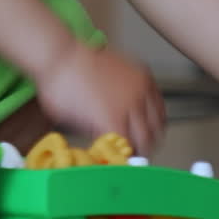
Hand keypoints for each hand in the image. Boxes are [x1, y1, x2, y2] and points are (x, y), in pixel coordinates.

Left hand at [35, 41, 165, 156]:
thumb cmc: (60, 87)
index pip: (129, 151)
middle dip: (141, 150)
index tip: (124, 163)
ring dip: (152, 134)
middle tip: (135, 154)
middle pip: (147, 139)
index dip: (126, 160)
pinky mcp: (143, 75)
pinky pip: (158, 101)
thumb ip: (93, 136)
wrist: (62, 55)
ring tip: (144, 139)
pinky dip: (156, 114)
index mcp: (112, 120)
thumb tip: (105, 148)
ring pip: (158, 122)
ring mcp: (139, 88)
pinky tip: (148, 119)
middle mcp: (131, 105)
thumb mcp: (71, 121)